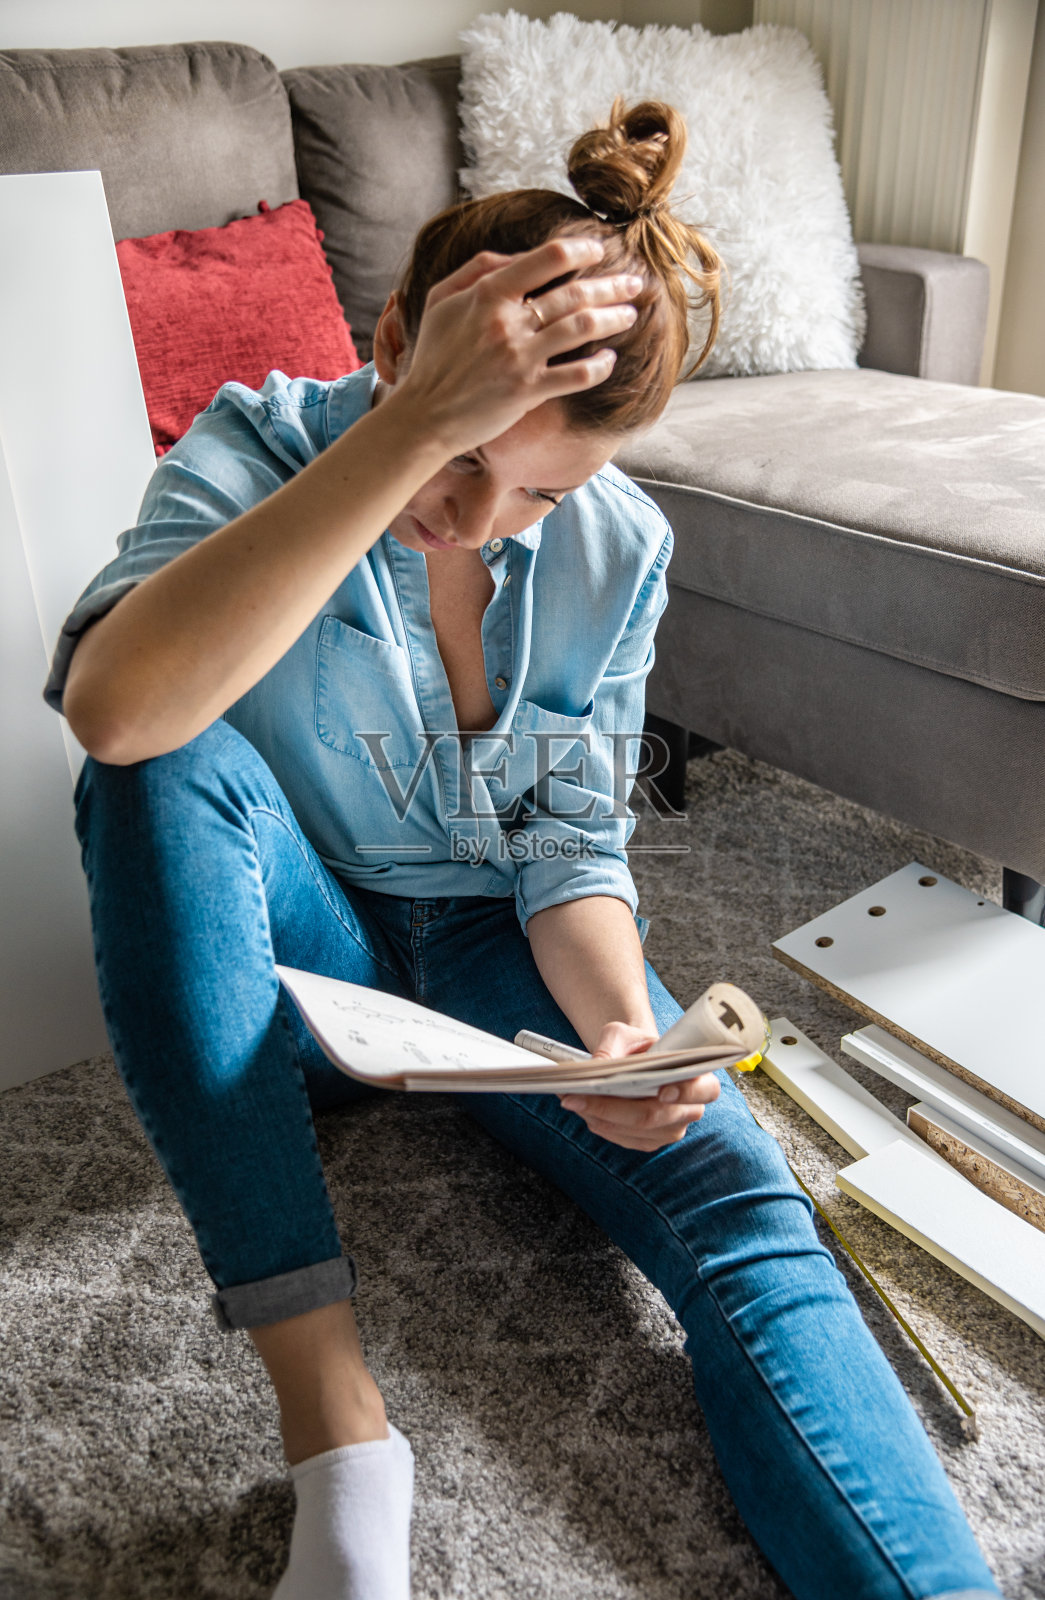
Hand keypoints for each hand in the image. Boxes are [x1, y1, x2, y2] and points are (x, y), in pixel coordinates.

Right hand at [392, 236, 642, 456]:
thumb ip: (477, 269)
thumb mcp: (442, 300)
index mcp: (487, 294)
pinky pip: (576, 375)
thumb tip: (519, 256)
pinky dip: (599, 366)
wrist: (425, 415)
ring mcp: (519, 358)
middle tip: (635, 282)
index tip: (599, 250)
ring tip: (630, 314)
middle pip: (573, 294)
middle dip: (611, 285)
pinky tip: (609, 359)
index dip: (580, 250)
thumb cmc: (434, 356)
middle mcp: (506, 323)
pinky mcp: (527, 392)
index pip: (546, 259)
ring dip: (613, 319)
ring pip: (580, 328)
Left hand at [558, 1021, 720, 1151]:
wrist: (636, 1060)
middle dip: (613, 1107)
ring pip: (635, 1131)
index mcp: (699, 1077)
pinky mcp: (651, 1141)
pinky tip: (583, 1109)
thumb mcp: (624, 1034)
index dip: (685, 1092)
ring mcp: (671, 1129)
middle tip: (578, 1096)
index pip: (704, 1089)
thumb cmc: (638, 1045)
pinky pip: (624, 1139)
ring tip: (572, 1099)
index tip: (662, 1091)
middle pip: (655, 1116)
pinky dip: (600, 1125)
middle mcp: (690, 1109)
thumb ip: (612, 1045)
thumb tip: (597, 1066)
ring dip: (601, 1117)